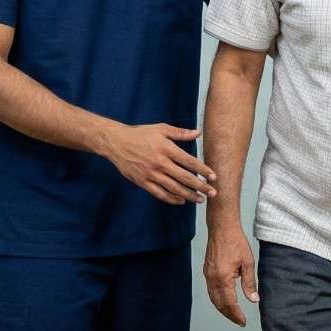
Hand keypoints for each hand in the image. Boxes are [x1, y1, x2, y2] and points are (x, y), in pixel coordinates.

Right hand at [102, 123, 216, 204]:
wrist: (116, 142)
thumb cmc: (140, 134)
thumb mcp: (160, 129)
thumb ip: (180, 133)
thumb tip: (198, 133)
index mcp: (166, 148)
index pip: (189, 162)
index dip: (203, 170)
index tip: (214, 177)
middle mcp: (160, 163)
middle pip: (185, 178)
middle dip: (201, 186)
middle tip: (213, 193)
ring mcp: (151, 174)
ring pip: (174, 188)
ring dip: (189, 195)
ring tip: (200, 200)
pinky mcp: (143, 182)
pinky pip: (160, 193)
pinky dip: (172, 199)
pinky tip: (182, 201)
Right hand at [204, 225, 258, 326]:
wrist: (222, 228)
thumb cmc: (236, 242)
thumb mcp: (248, 263)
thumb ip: (250, 283)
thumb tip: (254, 300)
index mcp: (224, 278)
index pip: (229, 303)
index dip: (236, 315)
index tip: (243, 322)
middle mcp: (213, 279)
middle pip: (219, 304)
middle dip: (229, 315)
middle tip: (239, 321)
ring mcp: (208, 275)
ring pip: (213, 298)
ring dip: (222, 309)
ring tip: (233, 314)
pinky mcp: (207, 271)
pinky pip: (211, 291)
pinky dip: (217, 299)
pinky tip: (225, 301)